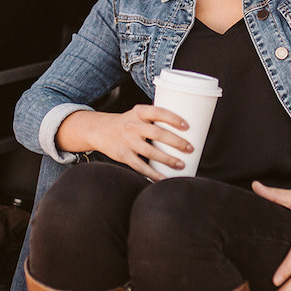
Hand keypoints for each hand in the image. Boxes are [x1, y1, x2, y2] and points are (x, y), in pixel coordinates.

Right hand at [60, 105, 192, 181]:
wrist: (99, 130)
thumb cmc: (126, 123)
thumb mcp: (137, 114)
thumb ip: (155, 119)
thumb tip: (183, 130)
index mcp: (139, 112)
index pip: (159, 112)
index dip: (174, 118)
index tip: (187, 127)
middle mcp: (132, 125)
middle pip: (158, 134)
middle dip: (177, 142)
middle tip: (190, 148)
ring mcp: (127, 141)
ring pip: (151, 152)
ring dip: (168, 159)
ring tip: (181, 164)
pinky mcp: (123, 155)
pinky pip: (140, 166)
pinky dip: (153, 173)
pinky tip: (163, 178)